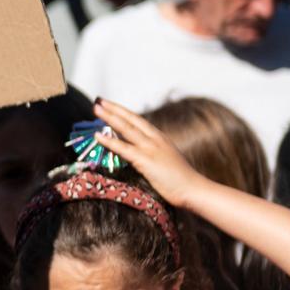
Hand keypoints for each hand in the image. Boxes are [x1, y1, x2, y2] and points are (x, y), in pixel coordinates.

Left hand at [91, 99, 210, 210]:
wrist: (193, 189)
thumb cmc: (181, 180)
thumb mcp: (166, 161)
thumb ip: (154, 154)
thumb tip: (139, 155)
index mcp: (160, 138)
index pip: (138, 120)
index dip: (124, 112)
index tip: (111, 105)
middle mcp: (155, 139)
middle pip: (131, 119)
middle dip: (114, 109)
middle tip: (99, 101)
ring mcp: (150, 148)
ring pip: (126, 128)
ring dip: (109, 118)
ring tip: (96, 109)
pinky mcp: (146, 160)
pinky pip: (124, 148)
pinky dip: (109, 141)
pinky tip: (98, 136)